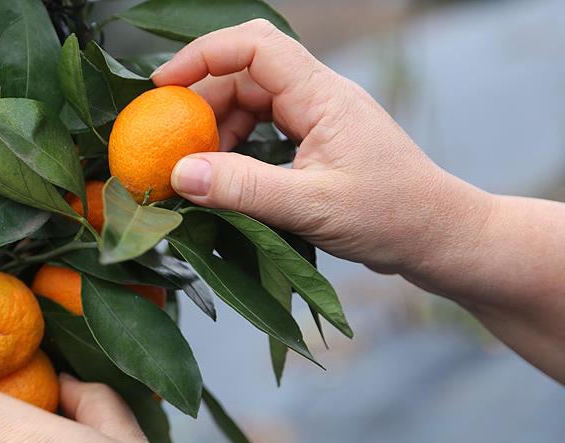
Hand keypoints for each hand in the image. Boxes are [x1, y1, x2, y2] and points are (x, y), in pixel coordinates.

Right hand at [153, 19, 492, 275]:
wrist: (439, 236)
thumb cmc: (391, 217)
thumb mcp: (311, 206)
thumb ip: (244, 189)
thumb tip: (180, 175)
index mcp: (322, 95)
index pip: (256, 45)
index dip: (204, 55)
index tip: (164, 85)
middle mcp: (319, 97)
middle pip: (246, 75)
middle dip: (203, 102)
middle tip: (170, 142)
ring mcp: (318, 120)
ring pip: (252, 103)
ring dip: (218, 130)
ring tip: (195, 169)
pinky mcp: (316, 145)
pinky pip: (264, 130)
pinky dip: (236, 148)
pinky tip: (224, 178)